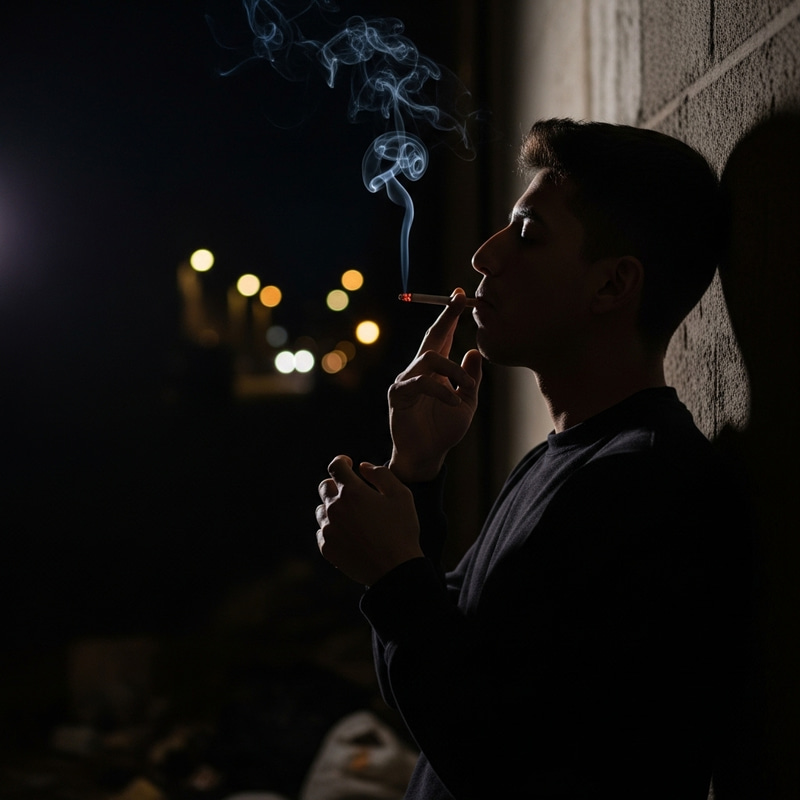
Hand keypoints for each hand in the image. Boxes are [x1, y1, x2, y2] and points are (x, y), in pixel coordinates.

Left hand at [316, 455, 422, 585]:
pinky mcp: (326, 547)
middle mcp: (335, 508)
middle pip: (324, 487)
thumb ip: (381, 474)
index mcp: (352, 492)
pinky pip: (322, 532)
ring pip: (321, 510)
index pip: (336, 466)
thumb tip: (363, 467)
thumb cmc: (401, 530)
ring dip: (333, 508)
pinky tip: (349, 535)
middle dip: (337, 485)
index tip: (349, 465)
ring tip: (352, 518)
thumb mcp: (401, 495)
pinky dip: (332, 529)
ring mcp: (328, 529)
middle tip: (352, 493)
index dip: (342, 462)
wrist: (394, 569)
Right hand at [389, 289, 482, 481]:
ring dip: (453, 370)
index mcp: (435, 371)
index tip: (460, 295)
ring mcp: (406, 381)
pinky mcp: (398, 396)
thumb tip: (474, 351)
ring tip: (466, 388)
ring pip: (429, 358)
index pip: (442, 338)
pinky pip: (422, 383)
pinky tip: (454, 401)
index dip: (450, 317)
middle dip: (445, 318)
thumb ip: (470, 378)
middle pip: (430, 338)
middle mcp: (418, 371)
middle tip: (458, 300)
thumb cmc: (444, 430)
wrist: (427, 456)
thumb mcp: (466, 402)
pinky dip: (442, 390)